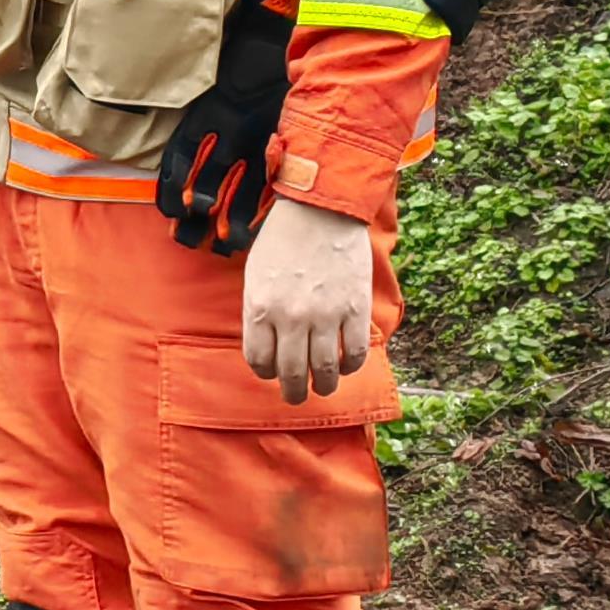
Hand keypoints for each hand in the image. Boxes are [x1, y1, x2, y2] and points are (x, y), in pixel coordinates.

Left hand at [241, 198, 376, 403]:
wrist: (320, 211)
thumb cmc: (282, 240)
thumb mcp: (255, 275)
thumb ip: (259, 311)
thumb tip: (267, 344)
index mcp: (260, 308)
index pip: (259, 359)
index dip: (265, 372)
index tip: (272, 373)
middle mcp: (291, 318)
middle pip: (291, 372)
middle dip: (293, 392)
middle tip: (295, 398)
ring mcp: (325, 315)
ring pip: (325, 369)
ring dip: (324, 386)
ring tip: (324, 389)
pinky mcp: (354, 310)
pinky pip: (354, 352)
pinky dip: (351, 366)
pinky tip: (348, 366)